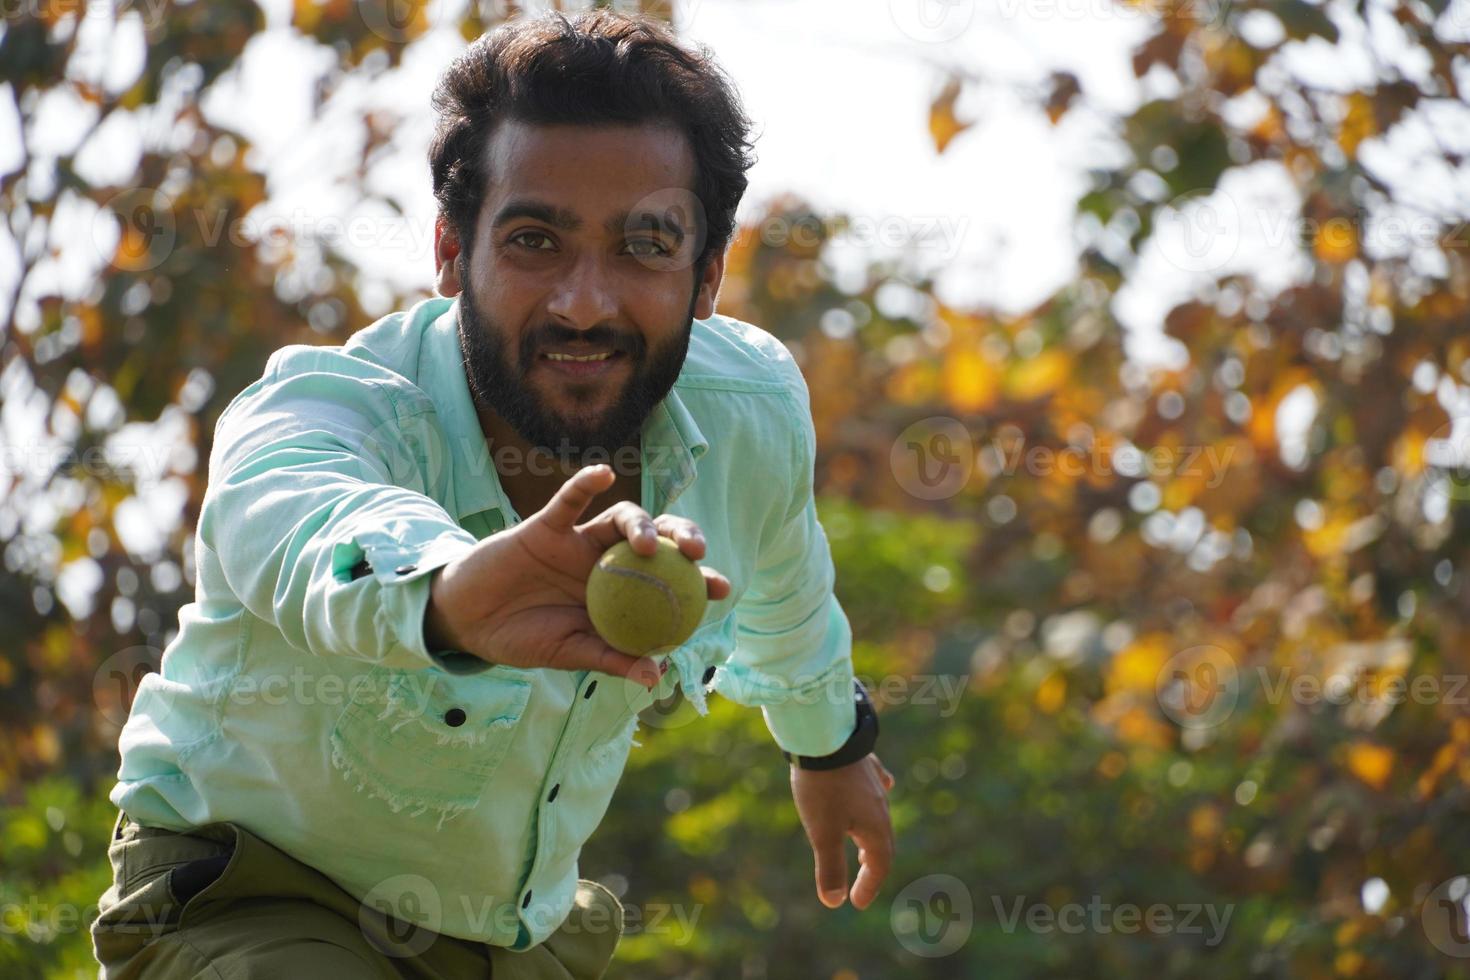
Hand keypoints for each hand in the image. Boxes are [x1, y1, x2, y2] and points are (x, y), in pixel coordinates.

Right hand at [424, 464, 730, 688]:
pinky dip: (584, 483)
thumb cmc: (523, 638)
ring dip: (639, 524)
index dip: (697, 579)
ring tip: (645, 544)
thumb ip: (611, 658)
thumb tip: (656, 677)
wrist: (469, 622)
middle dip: (682, 537)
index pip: (668, 580)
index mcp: (621, 593)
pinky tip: (601, 474)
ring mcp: (579, 540)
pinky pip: (568, 499)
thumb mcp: (570, 653)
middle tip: (696, 552)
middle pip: (656, 539)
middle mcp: (607, 561)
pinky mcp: (547, 525)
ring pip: (620, 517)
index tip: (721, 587)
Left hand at [790, 752, 895, 909]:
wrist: (825, 737)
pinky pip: (878, 788)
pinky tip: (881, 788)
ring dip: (872, 839)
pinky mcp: (865, 766)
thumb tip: (834, 902)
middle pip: (883, 843)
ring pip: (879, 818)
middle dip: (874, 866)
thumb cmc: (823, 788)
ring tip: (863, 849)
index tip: (856, 902)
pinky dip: (874, 802)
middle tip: (862, 881)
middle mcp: (881, 808)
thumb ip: (830, 868)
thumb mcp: (822, 833)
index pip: (879, 865)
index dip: (869, 886)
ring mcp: (874, 785)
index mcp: (875, 827)